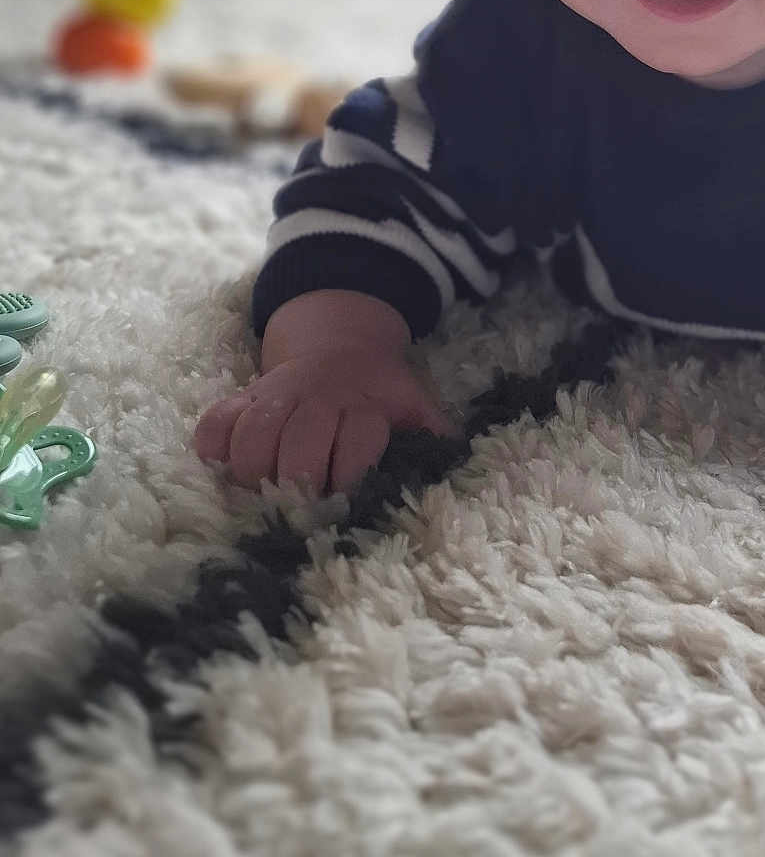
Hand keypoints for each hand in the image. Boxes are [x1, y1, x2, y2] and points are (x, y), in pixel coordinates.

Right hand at [193, 347, 456, 493]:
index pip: (358, 438)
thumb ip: (434, 437)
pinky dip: (214, 448)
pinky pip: (215, 422)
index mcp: (364, 404)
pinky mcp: (242, 399)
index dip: (352, 473)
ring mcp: (275, 396)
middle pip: (301, 439)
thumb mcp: (414, 407)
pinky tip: (224, 468)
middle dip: (300, 479)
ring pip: (254, 432)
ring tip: (262, 498)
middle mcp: (318, 398)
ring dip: (255, 470)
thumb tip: (459, 466)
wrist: (339, 347)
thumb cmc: (378, 395)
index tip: (348, 499)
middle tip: (301, 510)